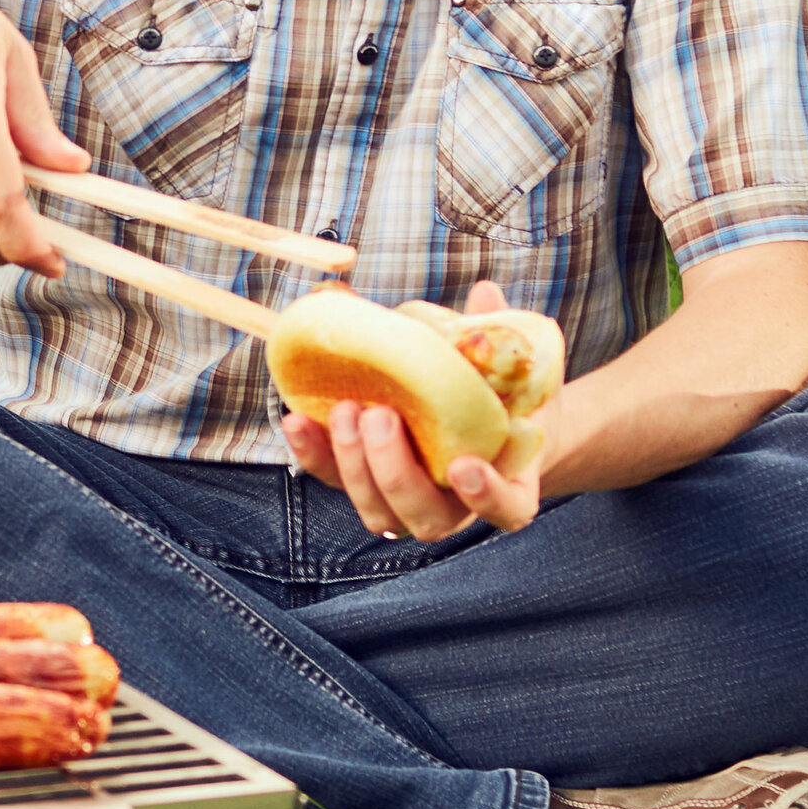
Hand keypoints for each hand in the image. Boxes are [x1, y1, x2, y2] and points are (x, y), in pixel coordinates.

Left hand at [281, 282, 551, 541]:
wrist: (476, 416)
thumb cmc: (500, 393)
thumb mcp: (510, 365)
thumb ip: (497, 336)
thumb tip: (483, 291)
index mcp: (507, 483)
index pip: (508, 509)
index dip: (487, 497)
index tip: (464, 465)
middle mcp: (457, 506)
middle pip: (427, 517)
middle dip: (396, 471)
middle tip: (381, 415)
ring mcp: (408, 503)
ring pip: (379, 513)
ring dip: (354, 465)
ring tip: (345, 409)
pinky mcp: (365, 485)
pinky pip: (336, 484)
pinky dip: (315, 455)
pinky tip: (297, 420)